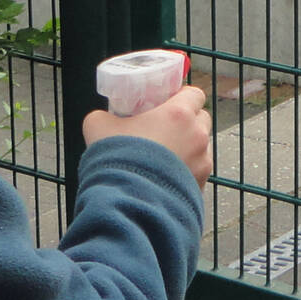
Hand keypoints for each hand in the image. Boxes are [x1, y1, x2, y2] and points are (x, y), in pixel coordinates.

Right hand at [83, 85, 212, 185]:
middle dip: (187, 123)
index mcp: (179, 114)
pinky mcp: (200, 186)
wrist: (126, 205)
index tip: (167, 104)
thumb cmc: (116, 160)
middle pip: (202, 120)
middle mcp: (197, 136)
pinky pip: (198, 173)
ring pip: (202, 148)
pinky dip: (186, 173)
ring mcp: (202, 163)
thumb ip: (104, 116)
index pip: (195, 94)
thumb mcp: (98, 127)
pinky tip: (165, 178)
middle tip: (165, 130)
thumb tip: (102, 118)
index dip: (181, 97)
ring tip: (164, 158)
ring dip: (188, 148)